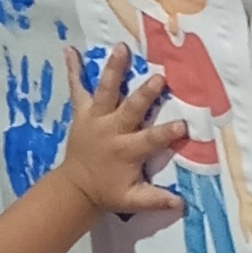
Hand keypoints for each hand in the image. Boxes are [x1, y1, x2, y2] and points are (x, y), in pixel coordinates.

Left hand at [61, 47, 181, 220]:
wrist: (75, 188)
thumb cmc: (108, 191)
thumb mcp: (132, 200)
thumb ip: (156, 199)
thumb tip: (181, 204)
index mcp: (127, 150)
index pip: (152, 139)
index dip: (167, 133)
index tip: (182, 124)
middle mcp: (112, 130)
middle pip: (131, 109)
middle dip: (145, 94)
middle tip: (159, 78)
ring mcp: (95, 119)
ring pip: (106, 91)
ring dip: (114, 70)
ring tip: (121, 48)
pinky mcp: (82, 113)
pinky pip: (77, 89)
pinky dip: (73, 69)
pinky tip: (69, 49)